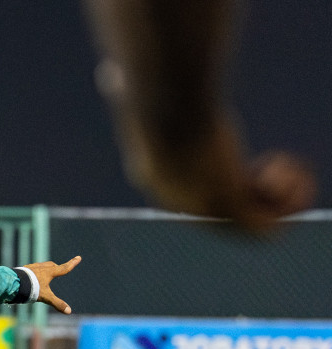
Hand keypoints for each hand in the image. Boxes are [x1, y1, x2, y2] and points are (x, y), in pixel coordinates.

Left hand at [20, 256, 81, 314]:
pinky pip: (31, 269)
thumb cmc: (31, 289)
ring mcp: (32, 267)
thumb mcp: (46, 297)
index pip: (64, 268)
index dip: (72, 263)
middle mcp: (41, 267)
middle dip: (57, 267)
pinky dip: (34, 272)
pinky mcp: (24, 269)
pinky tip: (31, 277)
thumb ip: (57, 303)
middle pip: (52, 266)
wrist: (14, 283)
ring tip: (44, 274)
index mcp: (49, 272)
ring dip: (45, 269)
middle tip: (60, 268)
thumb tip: (69, 311)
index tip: (78, 257)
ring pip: (42, 266)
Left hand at [113, 110, 315, 232]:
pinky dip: (288, 200)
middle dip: (257, 190)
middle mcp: (187, 202)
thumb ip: (122, 90)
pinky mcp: (228, 207)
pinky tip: (282, 168)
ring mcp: (207, 208)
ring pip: (256, 224)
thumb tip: (108, 74)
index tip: (237, 154)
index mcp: (165, 183)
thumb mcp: (136, 102)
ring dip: (281, 198)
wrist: (168, 111)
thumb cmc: (152, 103)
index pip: (201, 195)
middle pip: (231, 212)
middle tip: (268, 164)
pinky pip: (269, 226)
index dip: (230, 178)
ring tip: (279, 167)